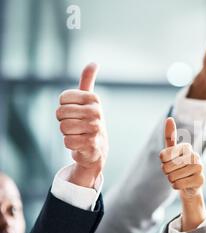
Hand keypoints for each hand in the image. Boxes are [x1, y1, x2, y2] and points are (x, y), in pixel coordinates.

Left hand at [56, 63, 107, 187]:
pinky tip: (80, 144)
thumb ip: (88, 81)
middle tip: (76, 125)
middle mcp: (97, 112)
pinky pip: (67, 141)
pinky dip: (70, 144)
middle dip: (64, 121)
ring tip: (78, 134)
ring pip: (63, 127)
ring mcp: (95, 129)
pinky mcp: (91, 144)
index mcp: (94, 99)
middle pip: (60, 113)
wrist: (98, 149)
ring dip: (67, 133)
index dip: (64, 107)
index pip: (63, 99)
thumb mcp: (89, 100)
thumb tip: (94, 63)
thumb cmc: (89, 121)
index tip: (75, 112)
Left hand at [160, 118, 205, 231]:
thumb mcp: (171, 152)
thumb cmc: (178, 166)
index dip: (162, 162)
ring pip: (172, 177)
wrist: (189, 185)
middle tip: (174, 172)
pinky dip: (176, 186)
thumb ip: (169, 136)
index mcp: (186, 147)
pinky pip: (178, 185)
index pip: (163, 156)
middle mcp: (195, 155)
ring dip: (171, 180)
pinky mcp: (200, 180)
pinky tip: (182, 184)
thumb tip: (169, 118)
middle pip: (167, 167)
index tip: (169, 162)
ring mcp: (199, 168)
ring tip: (179, 177)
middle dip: (166, 172)